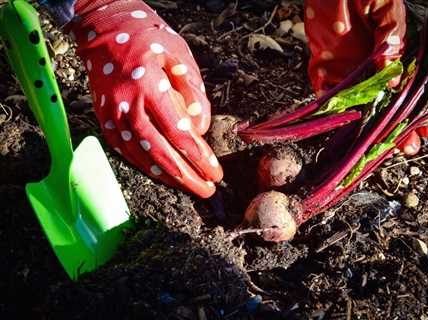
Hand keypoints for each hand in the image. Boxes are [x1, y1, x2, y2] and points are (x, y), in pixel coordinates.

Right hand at [68, 0, 221, 197]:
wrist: (103, 28)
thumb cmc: (146, 38)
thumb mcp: (178, 54)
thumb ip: (193, 91)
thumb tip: (200, 128)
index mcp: (149, 87)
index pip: (178, 132)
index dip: (198, 156)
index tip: (215, 172)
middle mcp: (127, 105)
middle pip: (159, 151)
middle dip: (185, 175)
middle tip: (207, 190)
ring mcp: (112, 114)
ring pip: (140, 155)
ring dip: (166, 176)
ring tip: (188, 187)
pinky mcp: (104, 118)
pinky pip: (123, 150)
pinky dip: (143, 165)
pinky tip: (160, 174)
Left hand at [304, 0, 427, 154]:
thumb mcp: (385, 7)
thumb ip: (391, 38)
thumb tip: (395, 76)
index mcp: (392, 52)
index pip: (410, 86)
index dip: (419, 109)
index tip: (426, 129)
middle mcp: (372, 66)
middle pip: (387, 102)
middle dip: (398, 127)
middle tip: (408, 147)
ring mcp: (348, 69)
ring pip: (363, 105)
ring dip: (372, 128)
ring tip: (384, 148)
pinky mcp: (323, 69)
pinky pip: (329, 95)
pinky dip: (336, 111)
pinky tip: (347, 128)